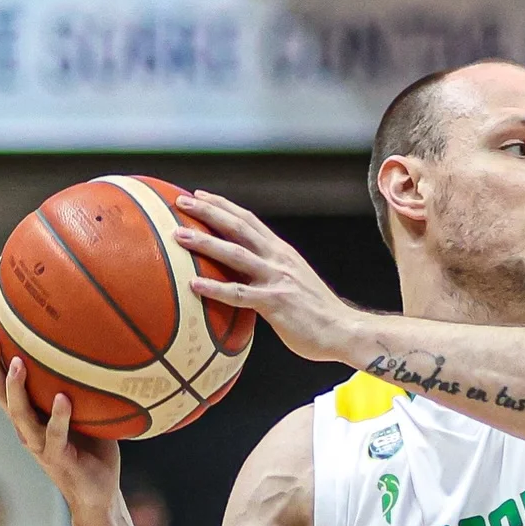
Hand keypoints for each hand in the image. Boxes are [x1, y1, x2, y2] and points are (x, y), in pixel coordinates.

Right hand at [0, 329, 119, 514]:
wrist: (99, 493)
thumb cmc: (94, 450)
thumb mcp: (86, 413)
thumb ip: (82, 389)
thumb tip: (97, 352)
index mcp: (30, 417)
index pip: (3, 385)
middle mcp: (28, 429)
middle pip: (0, 395)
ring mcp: (40, 445)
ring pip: (19, 414)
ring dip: (16, 388)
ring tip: (19, 363)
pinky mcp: (58, 458)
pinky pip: (55, 434)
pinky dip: (59, 417)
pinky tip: (62, 398)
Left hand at [174, 192, 353, 363]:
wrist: (345, 330)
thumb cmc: (319, 314)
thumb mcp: (296, 283)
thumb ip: (273, 275)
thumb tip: (250, 279)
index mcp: (282, 252)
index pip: (249, 220)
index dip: (224, 206)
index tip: (201, 196)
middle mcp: (278, 259)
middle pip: (238, 226)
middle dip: (208, 211)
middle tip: (181, 202)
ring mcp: (276, 279)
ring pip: (234, 254)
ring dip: (204, 242)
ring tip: (179, 235)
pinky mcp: (275, 302)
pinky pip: (239, 294)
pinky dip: (215, 288)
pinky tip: (194, 284)